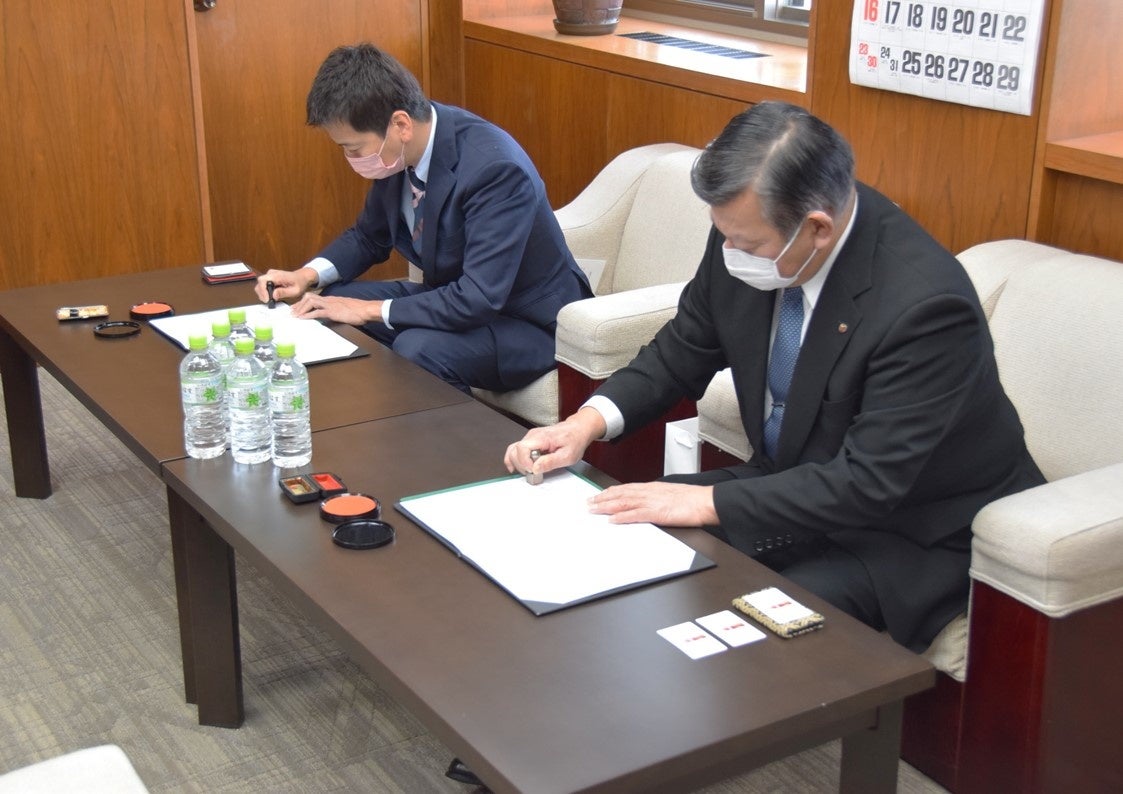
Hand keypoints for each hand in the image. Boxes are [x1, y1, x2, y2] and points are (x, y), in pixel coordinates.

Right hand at [254, 268, 317, 303]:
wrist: (302, 277)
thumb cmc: (300, 283)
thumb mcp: (295, 291)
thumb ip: (284, 293)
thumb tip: (273, 296)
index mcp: (278, 275)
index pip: (263, 281)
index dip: (262, 291)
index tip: (266, 300)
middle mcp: (272, 273)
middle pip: (260, 283)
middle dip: (262, 294)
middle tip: (268, 302)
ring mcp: (270, 275)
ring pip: (260, 285)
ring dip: (263, 294)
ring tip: (270, 300)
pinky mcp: (270, 278)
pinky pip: (263, 285)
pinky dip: (265, 292)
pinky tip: (271, 297)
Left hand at [289, 293, 381, 325]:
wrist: (366, 309)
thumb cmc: (359, 310)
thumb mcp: (345, 308)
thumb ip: (338, 310)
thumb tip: (334, 314)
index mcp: (331, 299)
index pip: (313, 297)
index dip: (303, 302)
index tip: (297, 308)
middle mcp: (329, 300)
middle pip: (309, 298)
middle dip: (299, 304)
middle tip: (292, 312)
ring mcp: (330, 305)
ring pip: (310, 302)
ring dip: (301, 309)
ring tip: (295, 316)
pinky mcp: (332, 312)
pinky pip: (317, 312)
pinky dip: (308, 315)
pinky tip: (303, 319)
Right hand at [504, 407, 605, 481]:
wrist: (578, 430)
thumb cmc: (575, 440)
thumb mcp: (568, 455)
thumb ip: (550, 462)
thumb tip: (535, 468)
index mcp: (542, 438)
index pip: (522, 448)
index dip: (524, 462)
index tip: (533, 470)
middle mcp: (533, 435)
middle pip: (515, 451)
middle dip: (521, 465)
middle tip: (532, 473)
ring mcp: (530, 437)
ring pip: (513, 450)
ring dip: (517, 463)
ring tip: (527, 471)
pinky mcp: (530, 441)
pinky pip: (517, 449)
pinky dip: (514, 459)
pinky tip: (515, 467)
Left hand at [587, 482, 716, 526]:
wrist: (706, 501)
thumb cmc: (693, 500)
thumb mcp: (670, 495)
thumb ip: (656, 498)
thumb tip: (647, 504)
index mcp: (652, 488)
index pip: (626, 489)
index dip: (610, 492)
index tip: (598, 495)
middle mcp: (649, 492)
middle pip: (621, 494)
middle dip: (602, 498)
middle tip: (588, 503)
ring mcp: (653, 502)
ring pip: (624, 502)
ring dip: (607, 506)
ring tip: (594, 509)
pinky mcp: (658, 513)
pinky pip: (637, 515)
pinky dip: (623, 517)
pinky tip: (613, 520)